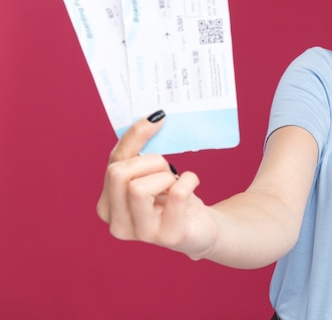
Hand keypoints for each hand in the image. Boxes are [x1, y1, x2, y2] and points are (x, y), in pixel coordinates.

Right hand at [96, 113, 215, 258]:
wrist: (201, 228)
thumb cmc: (172, 197)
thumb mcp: (151, 173)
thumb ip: (140, 149)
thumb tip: (152, 117)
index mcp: (107, 205)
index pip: (114, 162)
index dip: (136, 137)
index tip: (157, 119)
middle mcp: (117, 224)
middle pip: (118, 174)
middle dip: (149, 162)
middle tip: (167, 168)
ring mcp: (141, 234)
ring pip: (138, 188)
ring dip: (165, 176)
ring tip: (174, 183)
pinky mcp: (168, 236)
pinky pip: (175, 195)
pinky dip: (189, 181)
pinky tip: (191, 184)